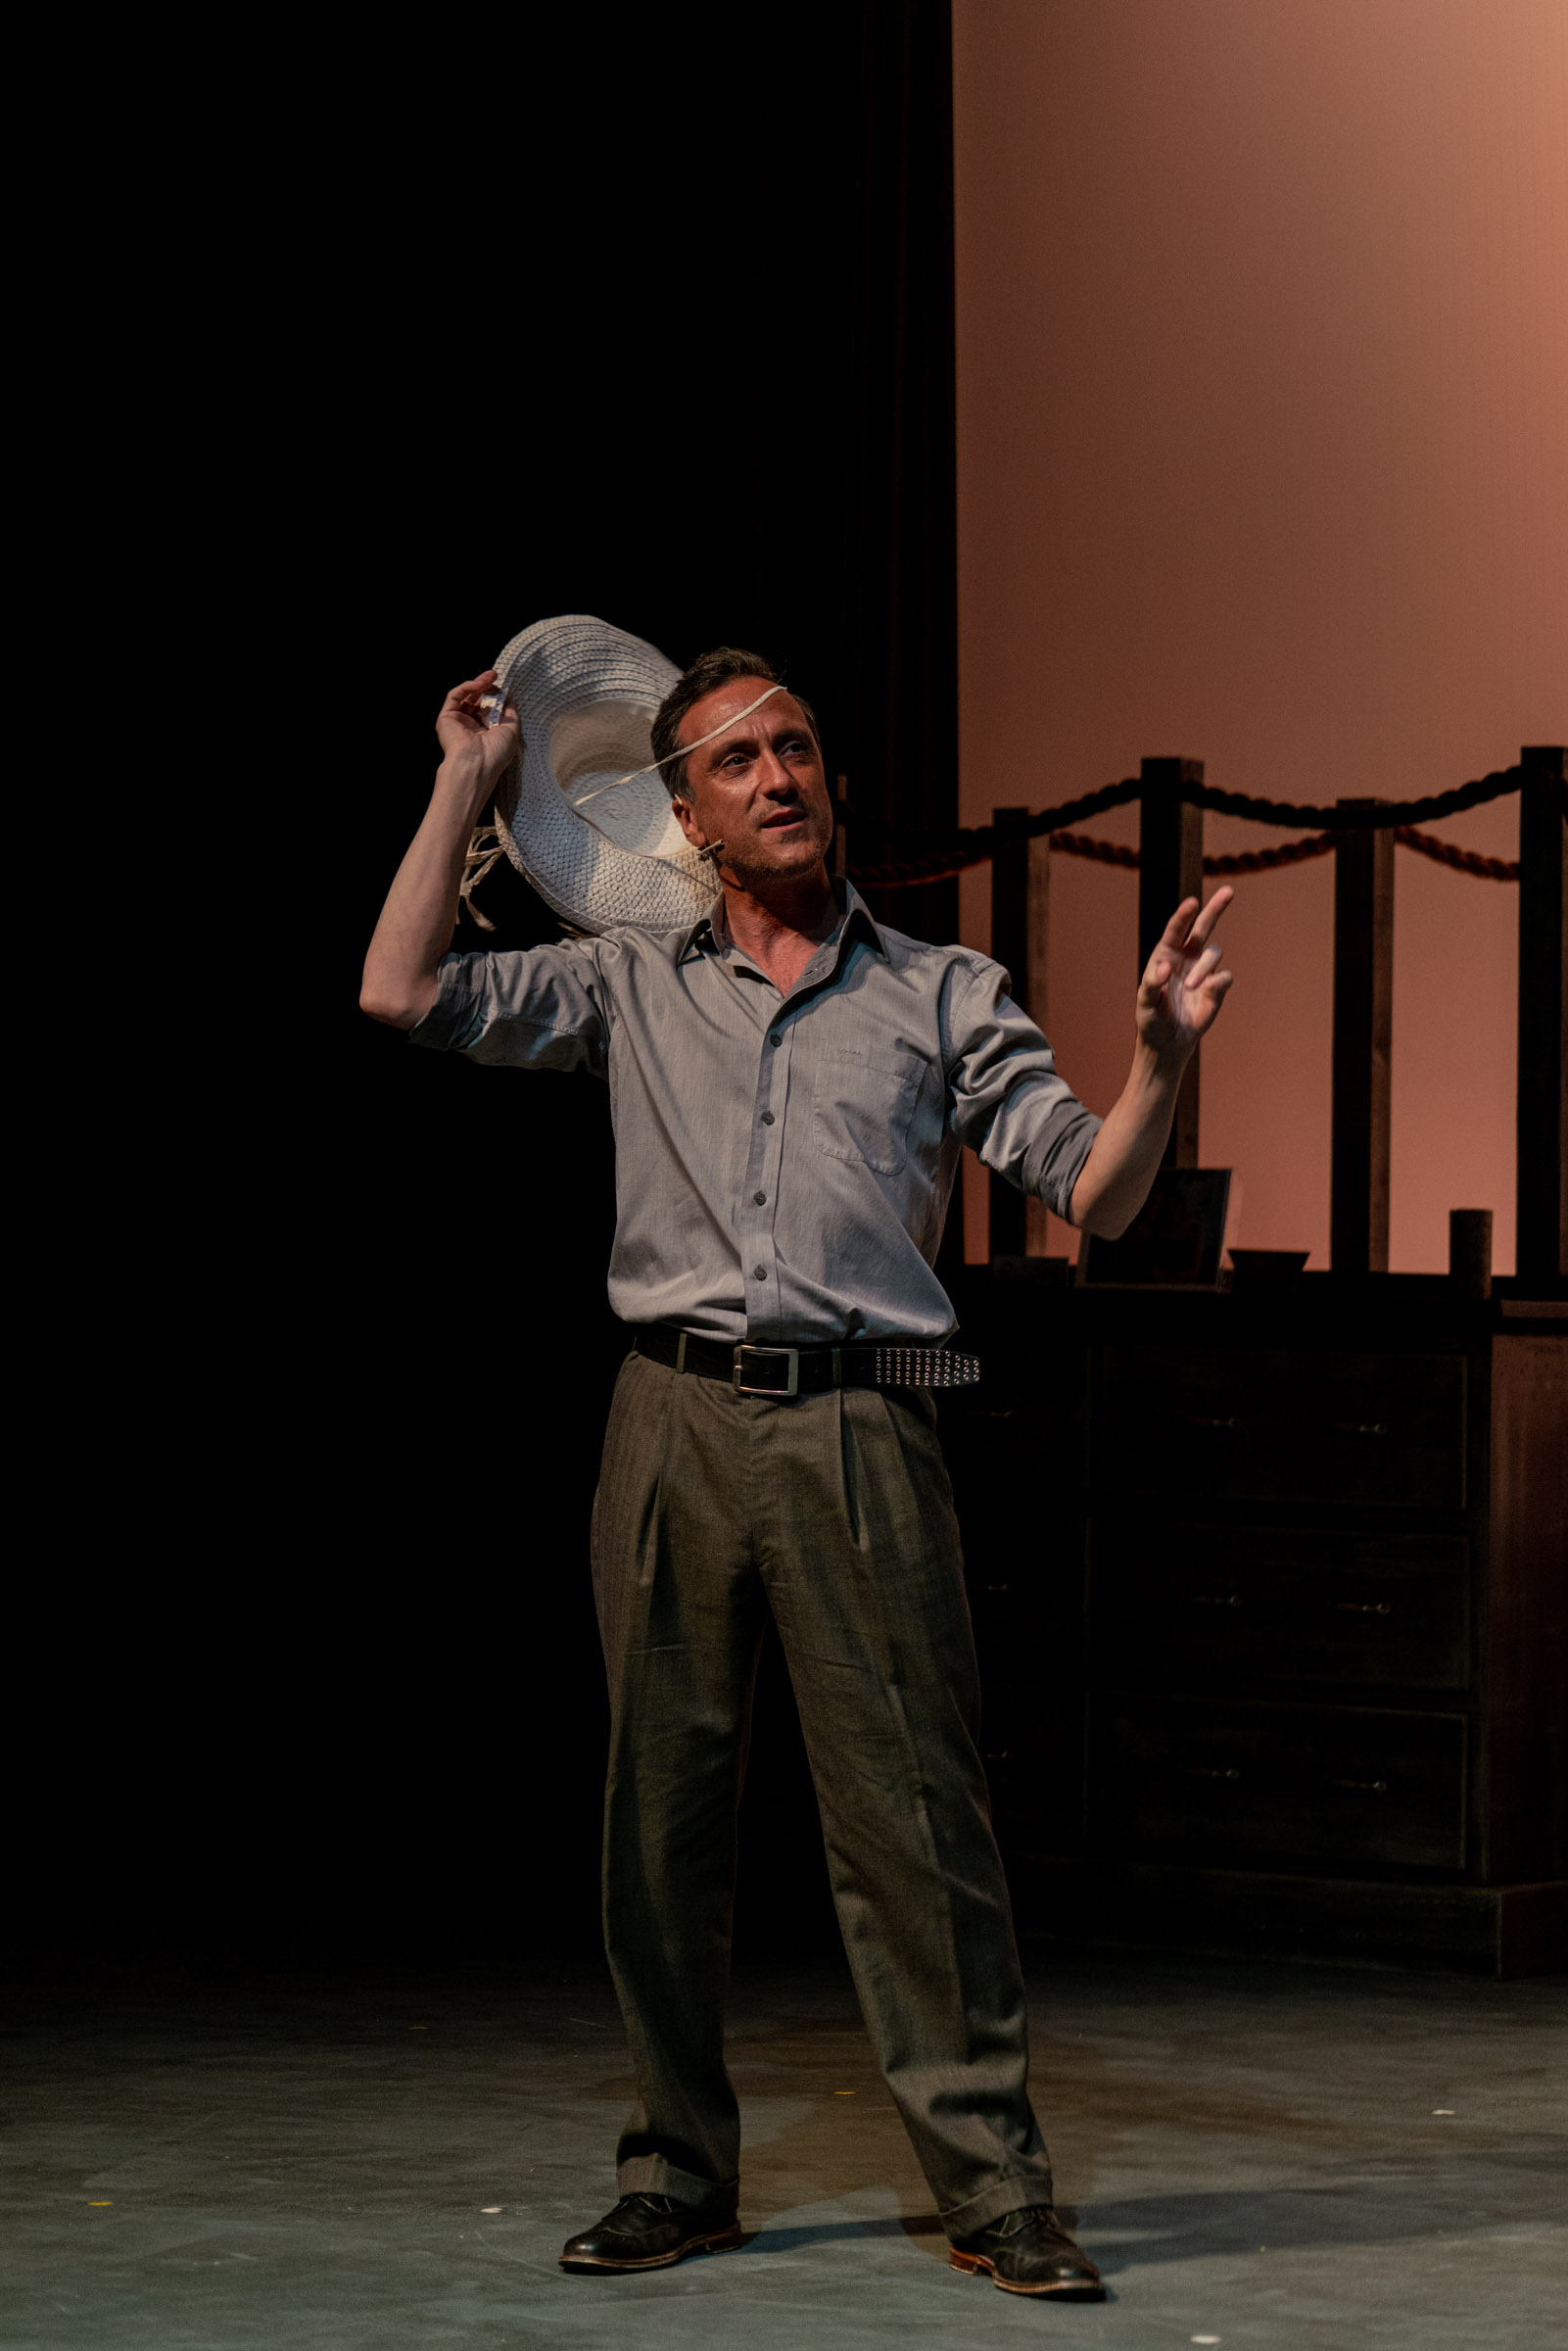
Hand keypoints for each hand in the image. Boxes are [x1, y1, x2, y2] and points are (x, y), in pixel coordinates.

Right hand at [435, 669, 519, 790]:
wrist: (477, 764)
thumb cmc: (496, 753)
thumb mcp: (512, 730)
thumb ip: (511, 713)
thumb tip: (509, 698)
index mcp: (485, 732)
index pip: (489, 709)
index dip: (496, 697)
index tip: (504, 688)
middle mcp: (470, 726)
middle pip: (477, 700)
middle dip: (487, 686)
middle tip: (495, 675)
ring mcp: (457, 721)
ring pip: (466, 696)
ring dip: (478, 683)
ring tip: (491, 676)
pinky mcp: (446, 717)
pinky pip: (455, 696)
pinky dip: (467, 687)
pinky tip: (479, 683)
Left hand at [1137, 887, 1234, 1057]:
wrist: (1168, 1041)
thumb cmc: (1151, 1018)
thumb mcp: (1145, 1001)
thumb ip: (1152, 983)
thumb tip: (1164, 967)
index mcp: (1166, 954)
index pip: (1176, 929)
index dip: (1184, 915)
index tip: (1192, 903)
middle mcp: (1187, 957)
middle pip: (1204, 926)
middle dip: (1216, 908)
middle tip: (1228, 891)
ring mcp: (1204, 971)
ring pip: (1214, 952)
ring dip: (1204, 967)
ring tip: (1191, 986)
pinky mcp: (1217, 988)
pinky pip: (1225, 976)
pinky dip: (1218, 982)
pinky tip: (1207, 991)